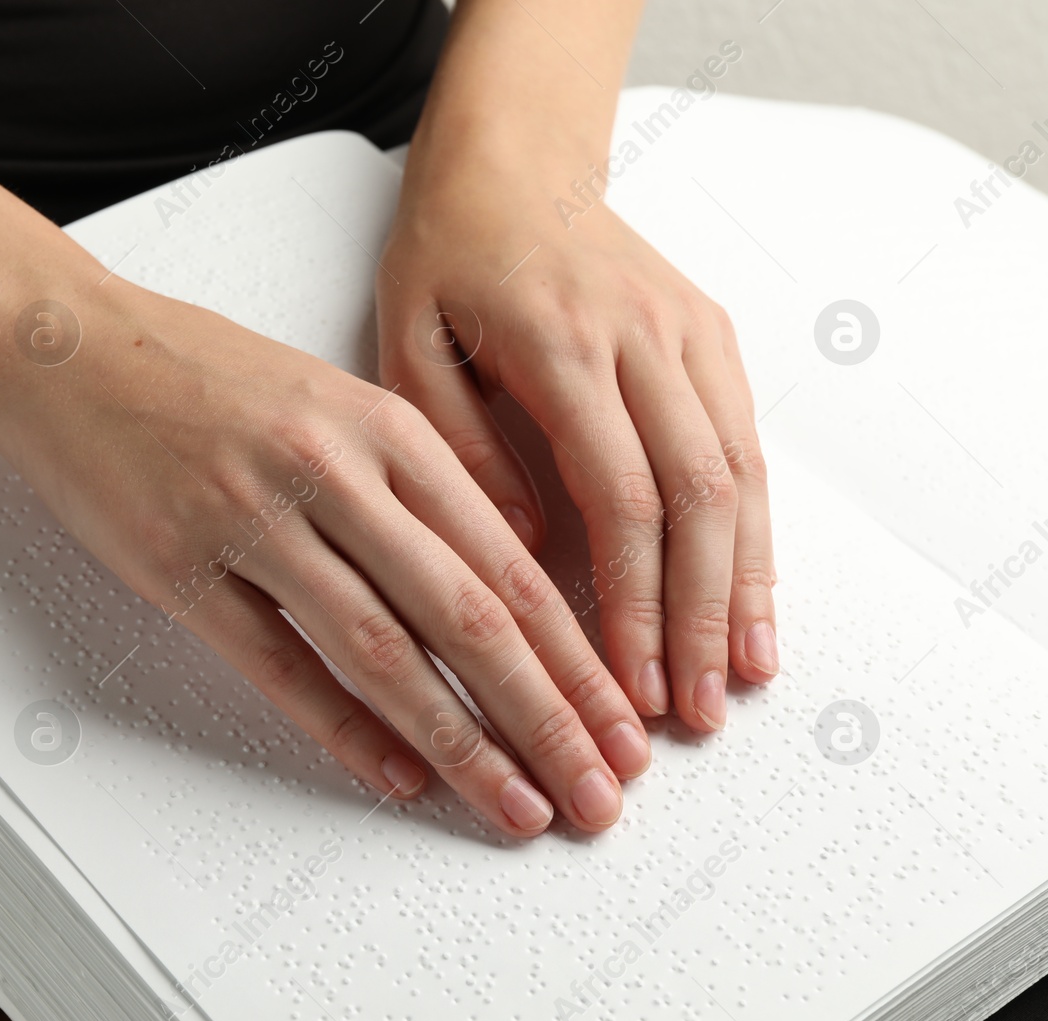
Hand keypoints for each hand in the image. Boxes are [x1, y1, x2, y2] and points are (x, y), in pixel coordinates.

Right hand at [0, 284, 654, 834]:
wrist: (69, 346)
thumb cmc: (203, 373)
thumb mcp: (335, 399)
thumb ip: (417, 484)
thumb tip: (501, 588)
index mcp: (385, 426)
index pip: (511, 563)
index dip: (579, 656)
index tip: (622, 722)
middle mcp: (332, 472)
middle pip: (468, 615)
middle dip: (551, 716)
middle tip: (600, 792)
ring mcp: (254, 521)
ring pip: (382, 651)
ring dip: (463, 741)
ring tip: (518, 805)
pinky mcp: (182, 569)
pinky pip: (278, 666)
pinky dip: (342, 730)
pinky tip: (395, 776)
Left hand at [376, 171, 777, 734]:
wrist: (515, 160)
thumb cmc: (446, 254)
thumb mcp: (410, 342)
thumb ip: (460, 446)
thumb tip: (520, 551)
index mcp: (562, 343)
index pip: (619, 495)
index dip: (631, 600)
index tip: (626, 681)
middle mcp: (643, 338)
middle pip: (697, 498)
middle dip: (699, 616)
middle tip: (693, 711)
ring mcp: (689, 335)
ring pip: (740, 475)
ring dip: (745, 585)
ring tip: (743, 678)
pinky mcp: (711, 336)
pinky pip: (748, 445)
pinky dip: (757, 531)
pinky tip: (755, 598)